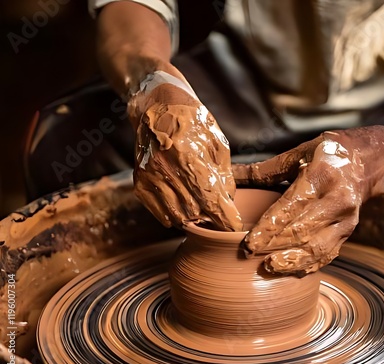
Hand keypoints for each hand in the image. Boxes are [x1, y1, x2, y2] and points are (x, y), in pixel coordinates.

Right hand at [129, 71, 242, 230]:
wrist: (155, 106)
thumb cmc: (192, 121)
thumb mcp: (216, 140)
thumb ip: (224, 172)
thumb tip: (228, 200)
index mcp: (188, 155)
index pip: (210, 197)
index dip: (225, 217)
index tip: (234, 228)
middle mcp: (165, 168)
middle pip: (196, 211)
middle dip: (211, 217)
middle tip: (219, 211)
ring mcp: (150, 177)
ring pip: (178, 217)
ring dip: (194, 217)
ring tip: (202, 207)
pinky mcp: (140, 183)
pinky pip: (161, 214)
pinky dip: (175, 216)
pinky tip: (184, 206)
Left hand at [233, 129, 383, 275]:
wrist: (372, 159)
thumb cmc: (330, 153)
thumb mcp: (299, 152)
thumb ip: (264, 169)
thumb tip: (229, 176)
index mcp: (322, 175)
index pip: (291, 208)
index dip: (269, 228)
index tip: (249, 243)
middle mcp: (338, 199)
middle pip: (301, 231)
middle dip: (274, 246)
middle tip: (249, 256)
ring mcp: (347, 218)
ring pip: (316, 247)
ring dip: (292, 261)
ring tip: (269, 267)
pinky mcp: (349, 230)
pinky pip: (328, 253)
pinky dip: (309, 264)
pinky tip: (291, 269)